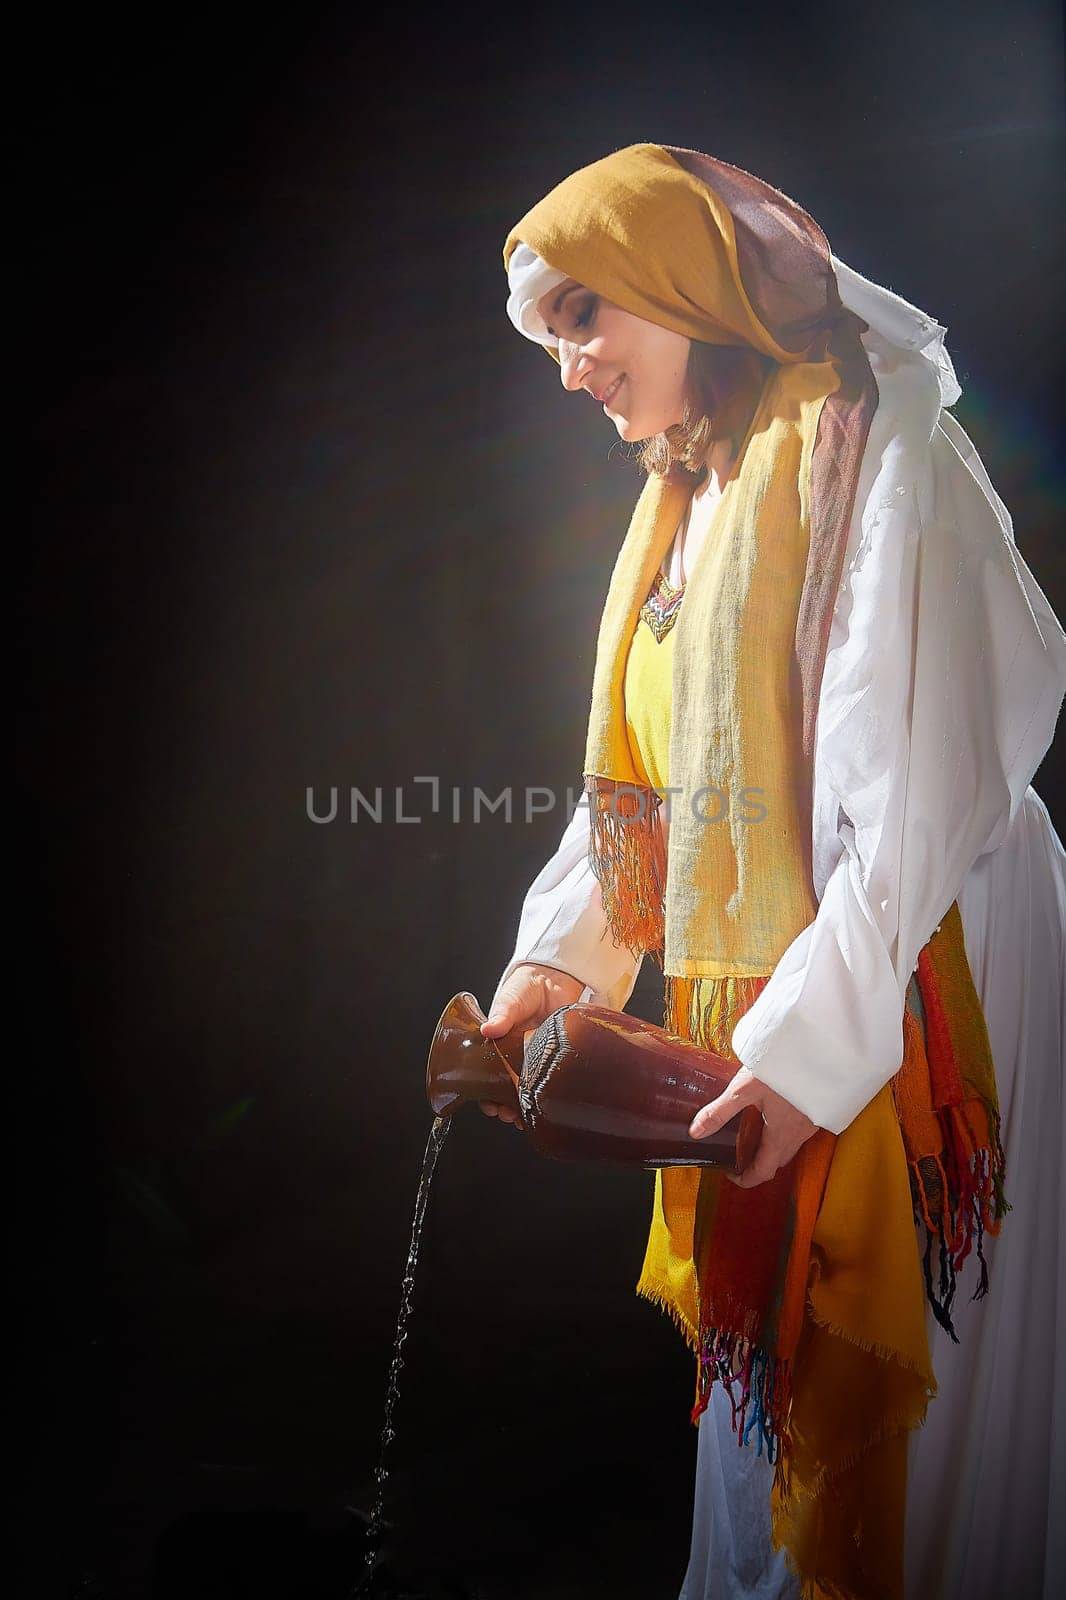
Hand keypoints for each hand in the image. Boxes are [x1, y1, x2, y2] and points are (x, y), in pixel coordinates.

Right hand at [478, 964, 584, 1127]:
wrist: (555, 979)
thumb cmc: (526, 988)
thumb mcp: (510, 999)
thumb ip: (501, 1013)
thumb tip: (489, 1028)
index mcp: (498, 1046)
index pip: (486, 1076)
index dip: (484, 1094)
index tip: (487, 1105)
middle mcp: (516, 1056)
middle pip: (506, 1089)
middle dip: (504, 1106)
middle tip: (506, 1114)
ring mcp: (536, 1059)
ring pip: (528, 1090)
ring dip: (524, 1106)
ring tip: (523, 1116)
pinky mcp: (555, 1057)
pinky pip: (551, 1080)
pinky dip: (548, 1095)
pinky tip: (547, 1106)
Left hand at [688, 1068, 816, 1187]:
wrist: (820, 1050)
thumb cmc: (784, 1068)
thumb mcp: (745, 1089)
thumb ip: (720, 1112)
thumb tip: (697, 1132)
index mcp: (780, 1136)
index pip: (763, 1172)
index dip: (746, 1179)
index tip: (731, 1174)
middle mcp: (798, 1134)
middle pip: (777, 1160)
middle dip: (758, 1163)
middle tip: (739, 1154)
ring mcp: (811, 1122)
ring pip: (791, 1145)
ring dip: (773, 1146)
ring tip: (754, 1131)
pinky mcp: (819, 1108)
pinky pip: (801, 1129)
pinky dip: (786, 1129)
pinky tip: (776, 1111)